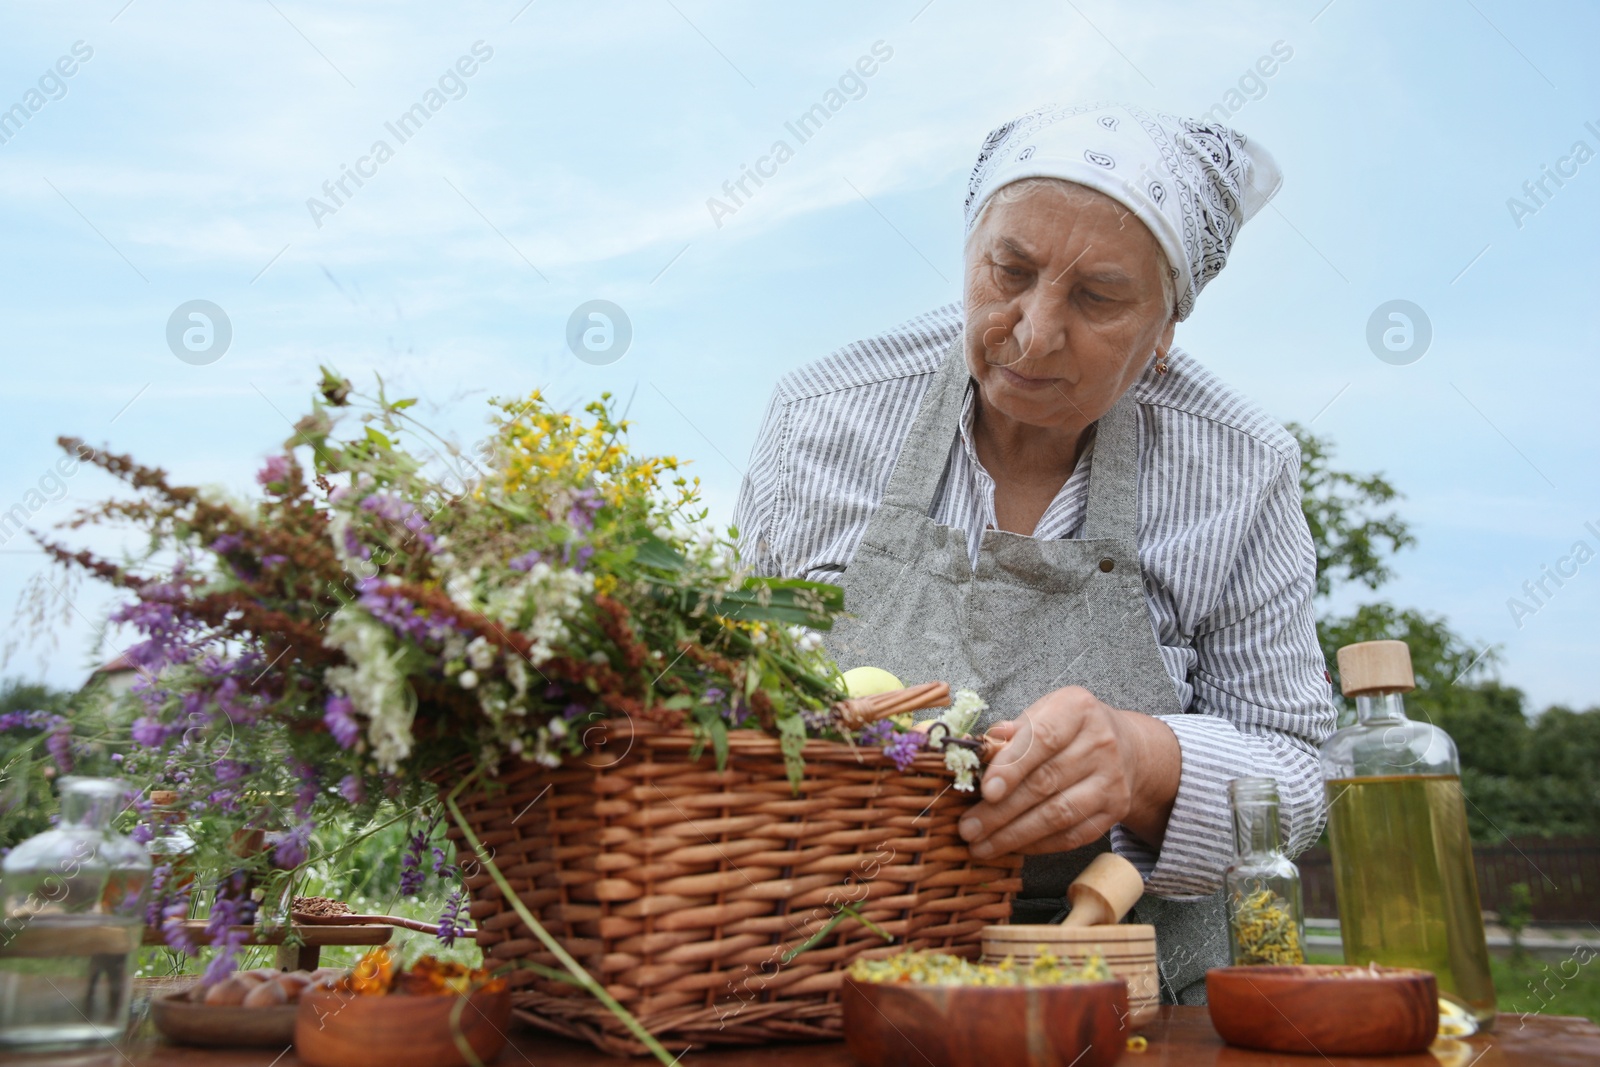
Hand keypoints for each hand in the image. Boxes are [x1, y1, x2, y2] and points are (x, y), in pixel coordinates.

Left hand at [956, 685, 1180, 859]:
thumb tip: (979, 751)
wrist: (1127, 747)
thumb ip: (1011, 733)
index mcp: (1077, 709)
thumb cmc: (1069, 729)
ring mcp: (1112, 779)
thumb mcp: (1043, 714)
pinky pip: (1072, 834)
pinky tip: (1011, 847)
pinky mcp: (1116, 810)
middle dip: (1001, 810)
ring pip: (1058, 814)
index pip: (1042, 739)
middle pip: (1045, 782)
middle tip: (968, 828)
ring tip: (981, 846)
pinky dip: (1038, 844)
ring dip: (1014, 835)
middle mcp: (1101, 743)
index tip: (985, 791)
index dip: (1011, 767)